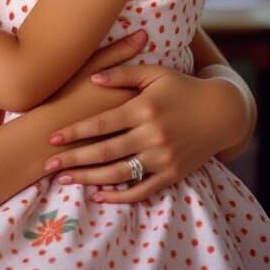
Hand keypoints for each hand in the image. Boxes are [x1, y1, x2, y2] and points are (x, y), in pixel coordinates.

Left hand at [44, 60, 253, 202]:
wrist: (222, 112)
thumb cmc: (183, 87)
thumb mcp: (155, 73)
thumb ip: (123, 74)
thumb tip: (93, 78)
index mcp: (144, 109)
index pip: (102, 124)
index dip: (75, 131)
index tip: (52, 137)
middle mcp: (152, 135)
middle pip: (104, 151)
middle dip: (74, 158)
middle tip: (47, 164)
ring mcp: (162, 158)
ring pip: (119, 173)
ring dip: (89, 179)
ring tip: (65, 180)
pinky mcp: (172, 174)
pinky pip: (142, 190)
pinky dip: (120, 196)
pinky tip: (99, 196)